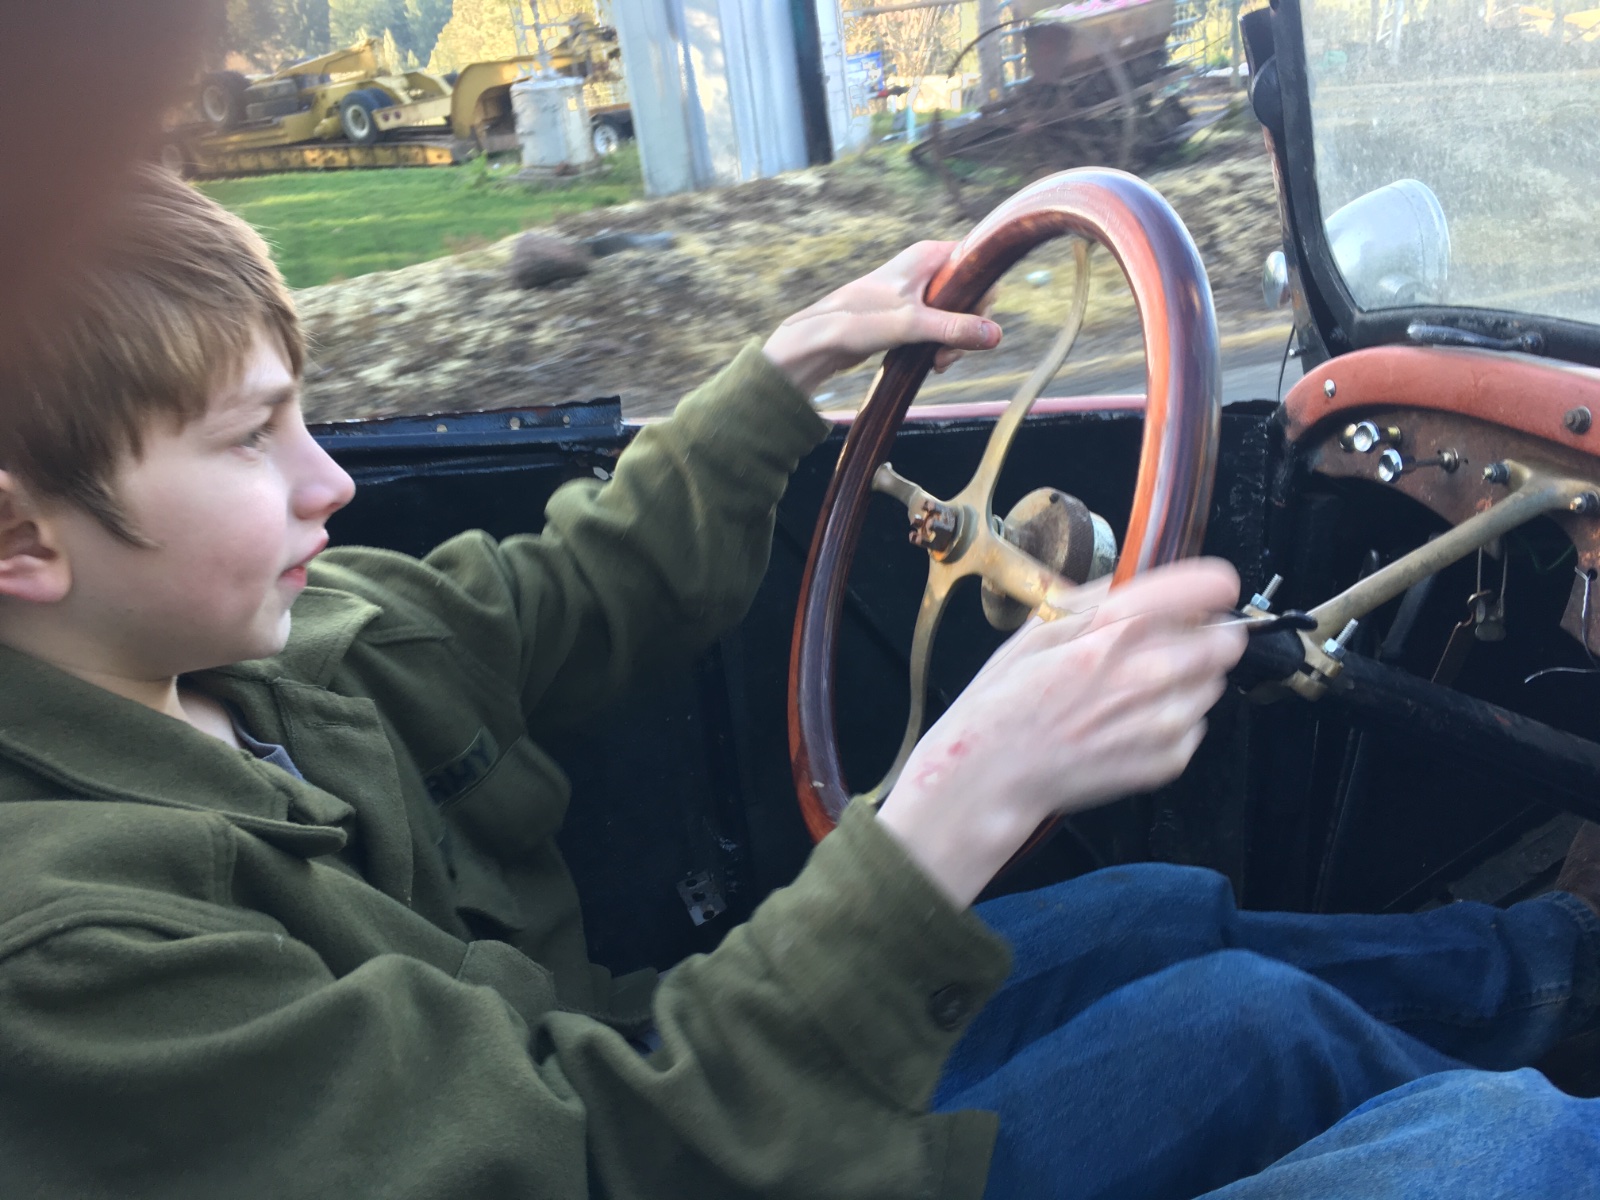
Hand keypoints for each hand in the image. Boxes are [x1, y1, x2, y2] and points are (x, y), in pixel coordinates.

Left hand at [762, 241, 1001, 394]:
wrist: (820, 338)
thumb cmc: (860, 319)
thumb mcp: (913, 324)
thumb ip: (955, 328)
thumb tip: (996, 336)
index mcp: (929, 256)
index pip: (978, 264)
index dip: (982, 295)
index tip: (972, 322)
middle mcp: (925, 269)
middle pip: (970, 295)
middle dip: (966, 327)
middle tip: (949, 352)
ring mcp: (917, 292)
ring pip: (955, 315)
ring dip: (952, 342)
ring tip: (937, 362)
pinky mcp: (908, 314)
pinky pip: (937, 327)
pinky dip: (938, 345)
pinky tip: (929, 363)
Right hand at [877, 558, 1247, 906]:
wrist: (991, 776)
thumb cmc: (1006, 701)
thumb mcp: (1041, 628)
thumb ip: (1102, 600)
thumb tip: (1149, 581)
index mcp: (1118, 630)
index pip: (1211, 590)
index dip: (1208, 589)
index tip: (1204, 594)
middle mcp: (1152, 674)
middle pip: (1227, 641)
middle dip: (1202, 637)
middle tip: (1165, 647)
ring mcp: (1166, 724)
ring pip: (1214, 684)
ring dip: (1187, 681)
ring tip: (1134, 693)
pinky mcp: (1170, 763)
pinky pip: (1196, 726)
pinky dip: (1172, 722)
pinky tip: (1127, 726)